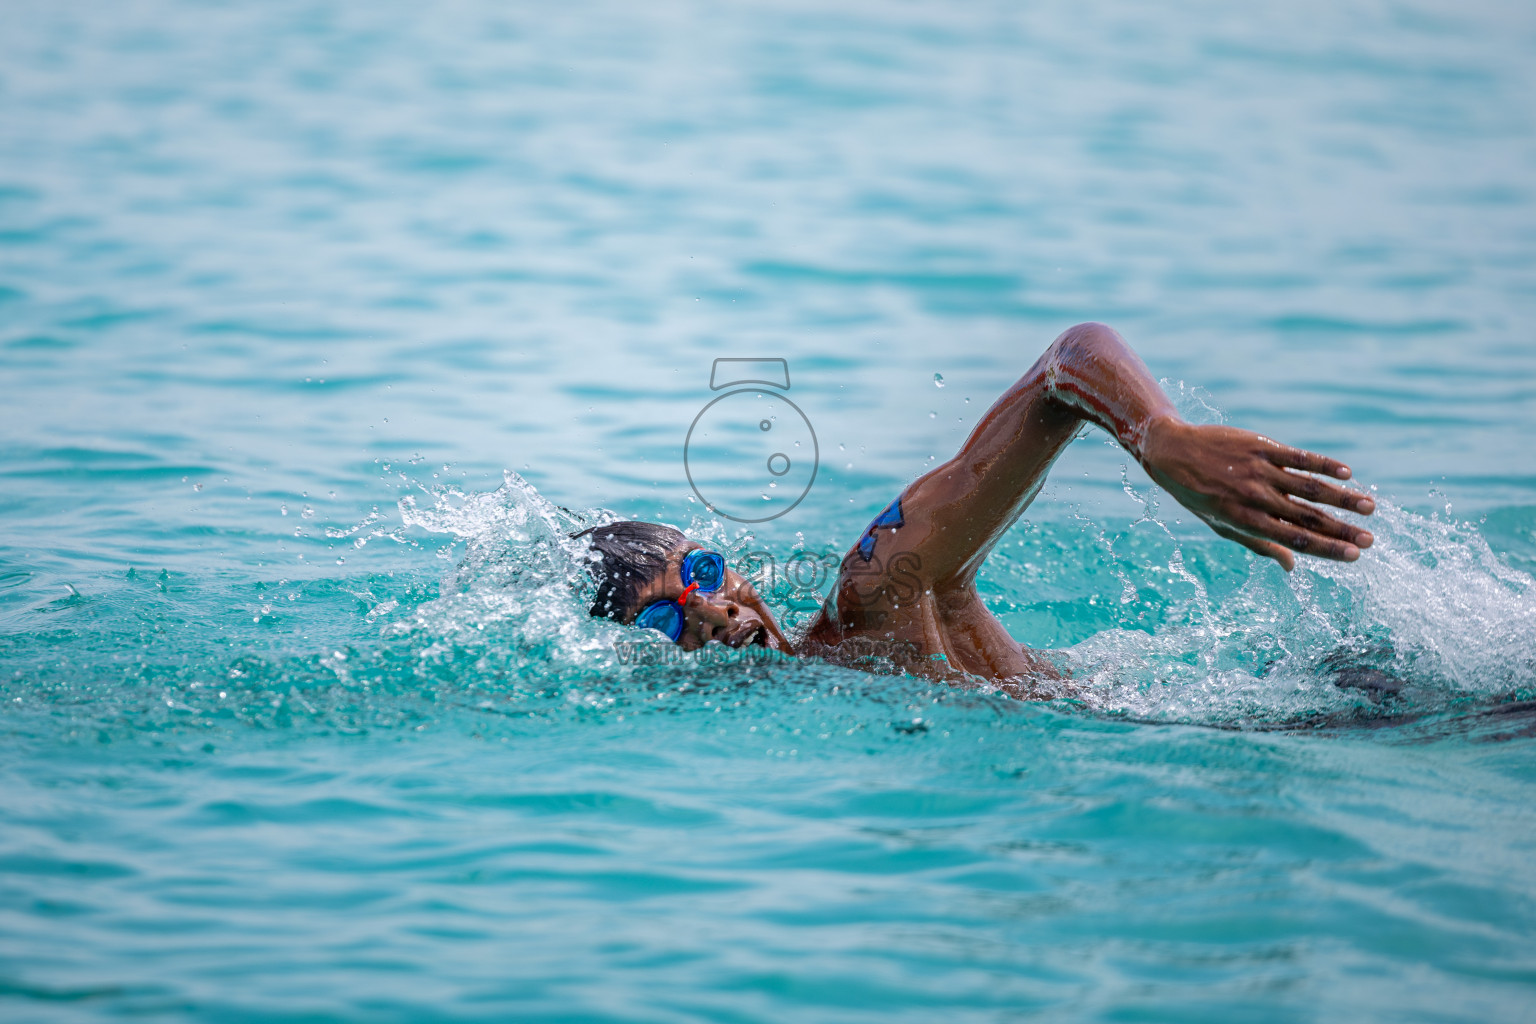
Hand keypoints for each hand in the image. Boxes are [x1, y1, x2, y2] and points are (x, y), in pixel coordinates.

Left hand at [1139, 416, 1374, 571]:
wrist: (1172, 452)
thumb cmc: (1198, 495)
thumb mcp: (1222, 526)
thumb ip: (1260, 545)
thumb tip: (1292, 567)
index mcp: (1247, 521)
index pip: (1295, 539)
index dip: (1327, 548)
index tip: (1355, 555)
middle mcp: (1256, 498)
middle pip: (1308, 517)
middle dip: (1343, 530)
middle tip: (1372, 540)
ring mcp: (1260, 471)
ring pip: (1309, 486)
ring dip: (1343, 498)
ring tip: (1370, 507)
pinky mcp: (1262, 447)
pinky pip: (1298, 457)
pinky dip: (1324, 464)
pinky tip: (1346, 473)